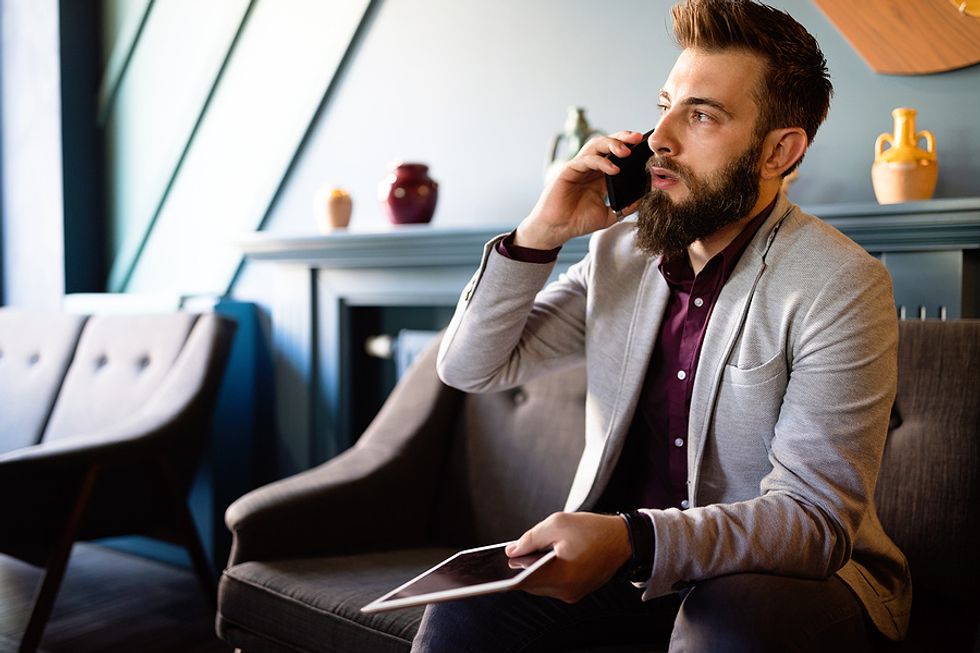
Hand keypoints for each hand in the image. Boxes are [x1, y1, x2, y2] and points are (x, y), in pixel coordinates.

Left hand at [506, 512, 631, 602]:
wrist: (625, 540)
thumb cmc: (593, 529)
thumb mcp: (556, 523)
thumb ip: (530, 539)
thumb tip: (511, 551)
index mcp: (561, 576)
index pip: (523, 581)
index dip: (507, 572)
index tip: (494, 564)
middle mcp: (566, 591)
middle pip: (531, 583)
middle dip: (521, 567)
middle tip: (514, 551)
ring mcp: (573, 594)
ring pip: (542, 584)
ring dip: (534, 569)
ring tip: (529, 552)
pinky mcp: (577, 591)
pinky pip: (554, 583)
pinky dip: (547, 571)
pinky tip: (543, 557)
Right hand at [514, 131, 645, 249]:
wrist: (557, 229)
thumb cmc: (578, 221)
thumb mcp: (609, 215)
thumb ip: (626, 207)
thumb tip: (645, 198)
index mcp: (600, 175)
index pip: (617, 154)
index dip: (630, 147)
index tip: (647, 147)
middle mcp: (590, 167)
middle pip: (608, 144)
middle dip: (623, 138)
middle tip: (639, 139)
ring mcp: (579, 167)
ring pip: (596, 146)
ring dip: (613, 144)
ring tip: (626, 151)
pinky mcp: (569, 170)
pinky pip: (587, 160)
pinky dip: (601, 161)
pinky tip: (614, 169)